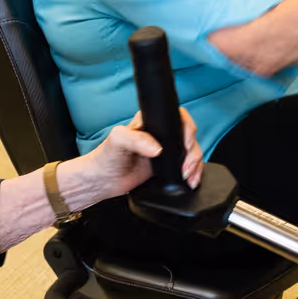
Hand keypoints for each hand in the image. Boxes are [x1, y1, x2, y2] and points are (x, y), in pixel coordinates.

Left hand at [74, 108, 203, 205]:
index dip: (187, 129)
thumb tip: (157, 148)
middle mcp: (160, 135)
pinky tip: (190, 181)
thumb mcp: (117, 140)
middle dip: (193, 152)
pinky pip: (186, 167)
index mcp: (150, 122)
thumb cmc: (105, 157)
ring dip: (195, 164)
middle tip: (185, 166)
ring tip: (188, 177)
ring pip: (191, 152)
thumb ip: (136, 139)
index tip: (186, 143)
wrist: (102, 181)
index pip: (177, 117)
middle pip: (188, 136)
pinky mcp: (166, 166)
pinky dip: (193, 174)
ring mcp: (165, 151)